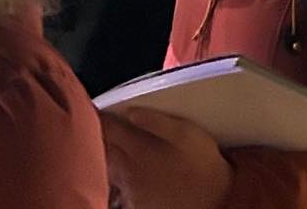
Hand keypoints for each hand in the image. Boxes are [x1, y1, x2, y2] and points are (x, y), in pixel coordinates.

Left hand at [101, 106, 229, 208]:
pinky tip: (119, 174)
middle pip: (102, 149)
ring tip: (105, 146)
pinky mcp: (136, 206)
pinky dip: (113, 179)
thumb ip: (156, 120)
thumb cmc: (204, 164)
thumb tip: (131, 111)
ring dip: (103, 156)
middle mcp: (128, 171)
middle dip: (97, 136)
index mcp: (139, 149)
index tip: (90, 107)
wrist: (215, 201)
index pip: (108, 128)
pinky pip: (116, 190)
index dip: (97, 116)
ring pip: (106, 169)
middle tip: (94, 124)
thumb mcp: (187, 132)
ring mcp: (130, 191)